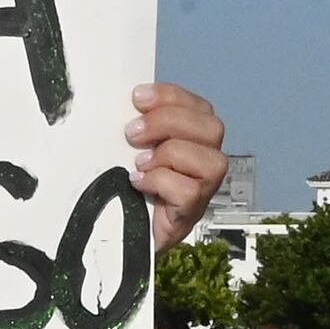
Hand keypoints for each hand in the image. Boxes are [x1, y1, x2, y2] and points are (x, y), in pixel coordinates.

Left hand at [128, 82, 227, 245]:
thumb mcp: (127, 147)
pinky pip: (190, 191)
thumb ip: (135, 125)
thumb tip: (125, 102)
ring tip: (139, 163)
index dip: (169, 96)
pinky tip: (139, 183)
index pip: (197, 105)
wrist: (117, 232)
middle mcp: (206, 160)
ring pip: (211, 160)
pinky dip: (161, 182)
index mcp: (194, 137)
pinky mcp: (191, 213)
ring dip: (169, 154)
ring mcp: (204, 189)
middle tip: (132, 133)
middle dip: (169, 122)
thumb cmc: (123, 184)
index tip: (136, 98)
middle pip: (212, 127)